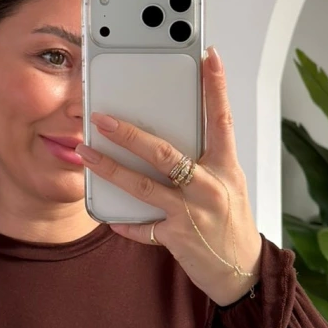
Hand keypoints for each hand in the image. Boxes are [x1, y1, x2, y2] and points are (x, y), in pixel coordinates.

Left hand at [75, 44, 262, 306]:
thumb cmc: (231, 222)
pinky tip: (107, 216)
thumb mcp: (227, 184)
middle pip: (164, 152)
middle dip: (129, 133)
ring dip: (110, 168)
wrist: (242, 271)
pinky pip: (143, 226)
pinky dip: (124, 222)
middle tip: (102, 117)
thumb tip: (170, 135)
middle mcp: (210, 185)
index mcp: (225, 166)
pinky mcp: (178, 236)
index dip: (216, 86)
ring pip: (143, 185)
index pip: (221, 118)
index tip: (209, 57)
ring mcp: (192, 212)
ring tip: (85, 152)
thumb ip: (204, 160)